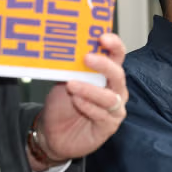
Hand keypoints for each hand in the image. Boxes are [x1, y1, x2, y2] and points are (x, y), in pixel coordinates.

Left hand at [28, 34, 127, 170]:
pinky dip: (88, 106)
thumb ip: (72, 67)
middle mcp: (115, 90)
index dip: (114, 45)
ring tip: (72, 85)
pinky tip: (76, 102)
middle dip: (104, 65)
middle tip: (87, 58)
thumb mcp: (65, 80)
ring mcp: (115, 109)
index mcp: (107, 75)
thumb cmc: (63, 105)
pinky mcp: (109, 126)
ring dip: (90, 89)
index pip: (117, 56)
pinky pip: (103, 115)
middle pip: (118, 75)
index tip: (102, 37)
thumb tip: (68, 49)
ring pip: (110, 97)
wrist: (53, 134)